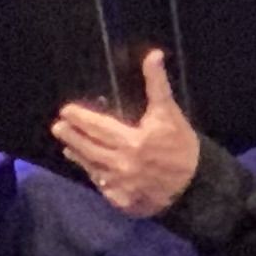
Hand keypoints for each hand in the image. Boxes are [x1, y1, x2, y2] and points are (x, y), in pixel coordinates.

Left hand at [51, 47, 203, 218]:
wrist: (198, 186)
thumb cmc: (182, 146)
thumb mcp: (169, 114)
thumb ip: (157, 85)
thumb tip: (153, 55)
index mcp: (133, 141)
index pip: (98, 127)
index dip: (80, 118)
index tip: (66, 111)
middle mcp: (123, 164)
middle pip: (89, 148)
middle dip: (72, 136)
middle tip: (58, 127)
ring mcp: (121, 185)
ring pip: (93, 168)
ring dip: (79, 155)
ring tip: (67, 146)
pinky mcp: (123, 201)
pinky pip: (103, 187)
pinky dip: (95, 176)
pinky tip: (88, 167)